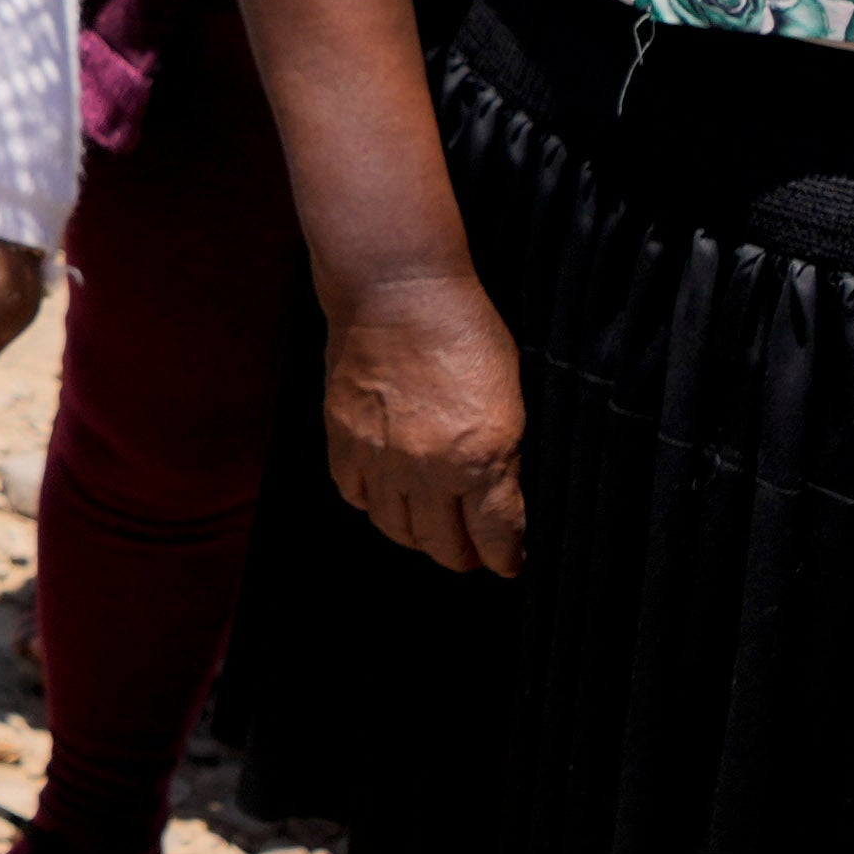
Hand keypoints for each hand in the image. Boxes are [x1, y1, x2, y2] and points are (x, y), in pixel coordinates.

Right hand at [319, 260, 528, 575]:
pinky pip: (355, 496)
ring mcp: (380, 458)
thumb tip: (501, 503)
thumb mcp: (509, 399)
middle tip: (472, 554)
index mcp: (481, 457)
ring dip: (418, 537)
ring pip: (396, 530)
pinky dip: (373, 504)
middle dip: (464, 557)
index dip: (506, 559)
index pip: (496, 537)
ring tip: (430, 530)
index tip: (509, 563)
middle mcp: (428, 469)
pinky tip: (387, 496)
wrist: (400, 290)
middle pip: (444, 545)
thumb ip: (504, 457)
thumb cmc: (466, 333)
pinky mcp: (343, 441)